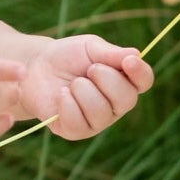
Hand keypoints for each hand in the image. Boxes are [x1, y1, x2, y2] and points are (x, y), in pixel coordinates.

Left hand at [14, 33, 153, 139]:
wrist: (36, 67)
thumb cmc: (67, 56)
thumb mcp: (89, 48)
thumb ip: (111, 53)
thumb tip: (136, 55)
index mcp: (124, 81)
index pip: (144, 81)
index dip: (140, 73)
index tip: (128, 62)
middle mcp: (115, 105)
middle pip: (127, 99)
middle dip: (107, 79)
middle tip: (89, 69)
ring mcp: (97, 121)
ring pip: (101, 112)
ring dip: (83, 91)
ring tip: (71, 83)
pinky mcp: (76, 131)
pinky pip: (79, 122)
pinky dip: (67, 104)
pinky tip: (61, 95)